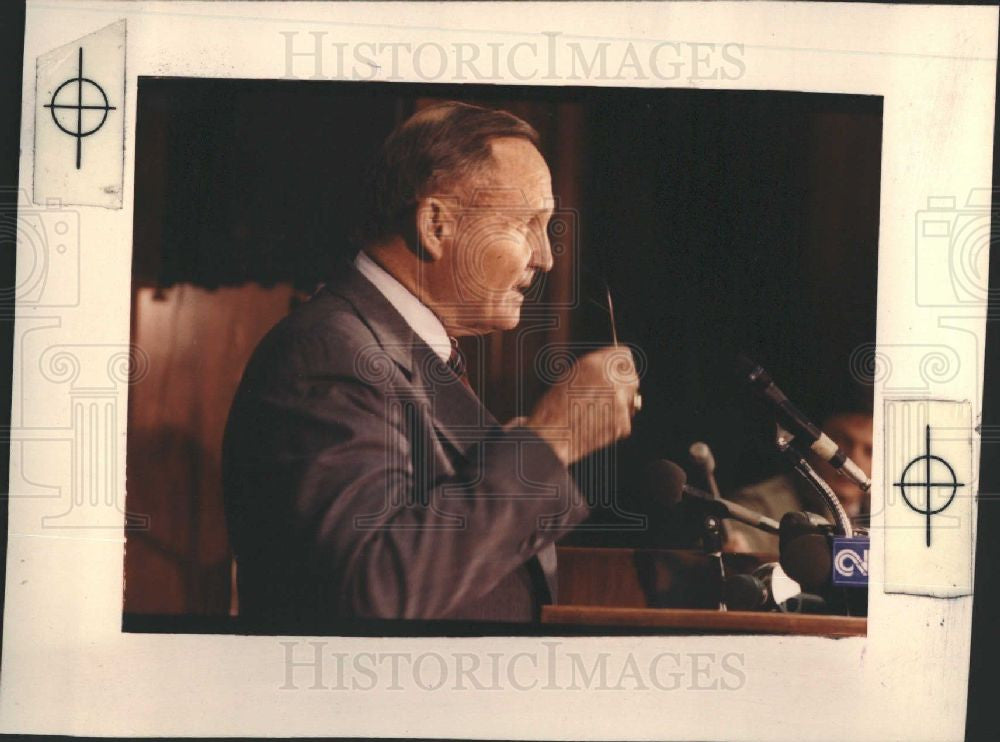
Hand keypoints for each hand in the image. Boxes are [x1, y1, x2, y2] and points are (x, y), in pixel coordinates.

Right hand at [525, 346, 639, 465]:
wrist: (552, 436)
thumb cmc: (554, 408)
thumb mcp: (571, 376)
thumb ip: (595, 368)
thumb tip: (612, 369)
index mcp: (597, 364)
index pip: (624, 355)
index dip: (620, 365)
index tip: (619, 371)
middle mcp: (612, 380)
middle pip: (632, 377)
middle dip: (623, 386)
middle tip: (609, 396)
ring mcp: (620, 403)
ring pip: (630, 400)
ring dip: (619, 405)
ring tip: (595, 413)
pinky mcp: (623, 423)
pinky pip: (625, 420)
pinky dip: (615, 423)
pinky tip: (597, 424)